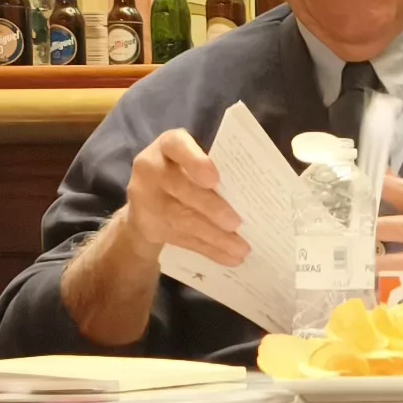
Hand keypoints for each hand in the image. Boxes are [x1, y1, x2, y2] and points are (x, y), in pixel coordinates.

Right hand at [120, 127, 247, 266]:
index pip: (176, 145)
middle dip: (210, 207)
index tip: (214, 179)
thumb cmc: (187, 173)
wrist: (148, 201)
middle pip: (180, 187)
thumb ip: (216, 170)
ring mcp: (145, 197)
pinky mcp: (147, 225)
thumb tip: (257, 192)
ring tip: (241, 248)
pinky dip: (209, 250)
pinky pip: (180, 239)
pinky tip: (230, 258)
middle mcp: (151, 167)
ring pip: (181, 218)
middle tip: (236, 223)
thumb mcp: (195, 163)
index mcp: (169, 145)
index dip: (195, 161)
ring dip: (215, 236)